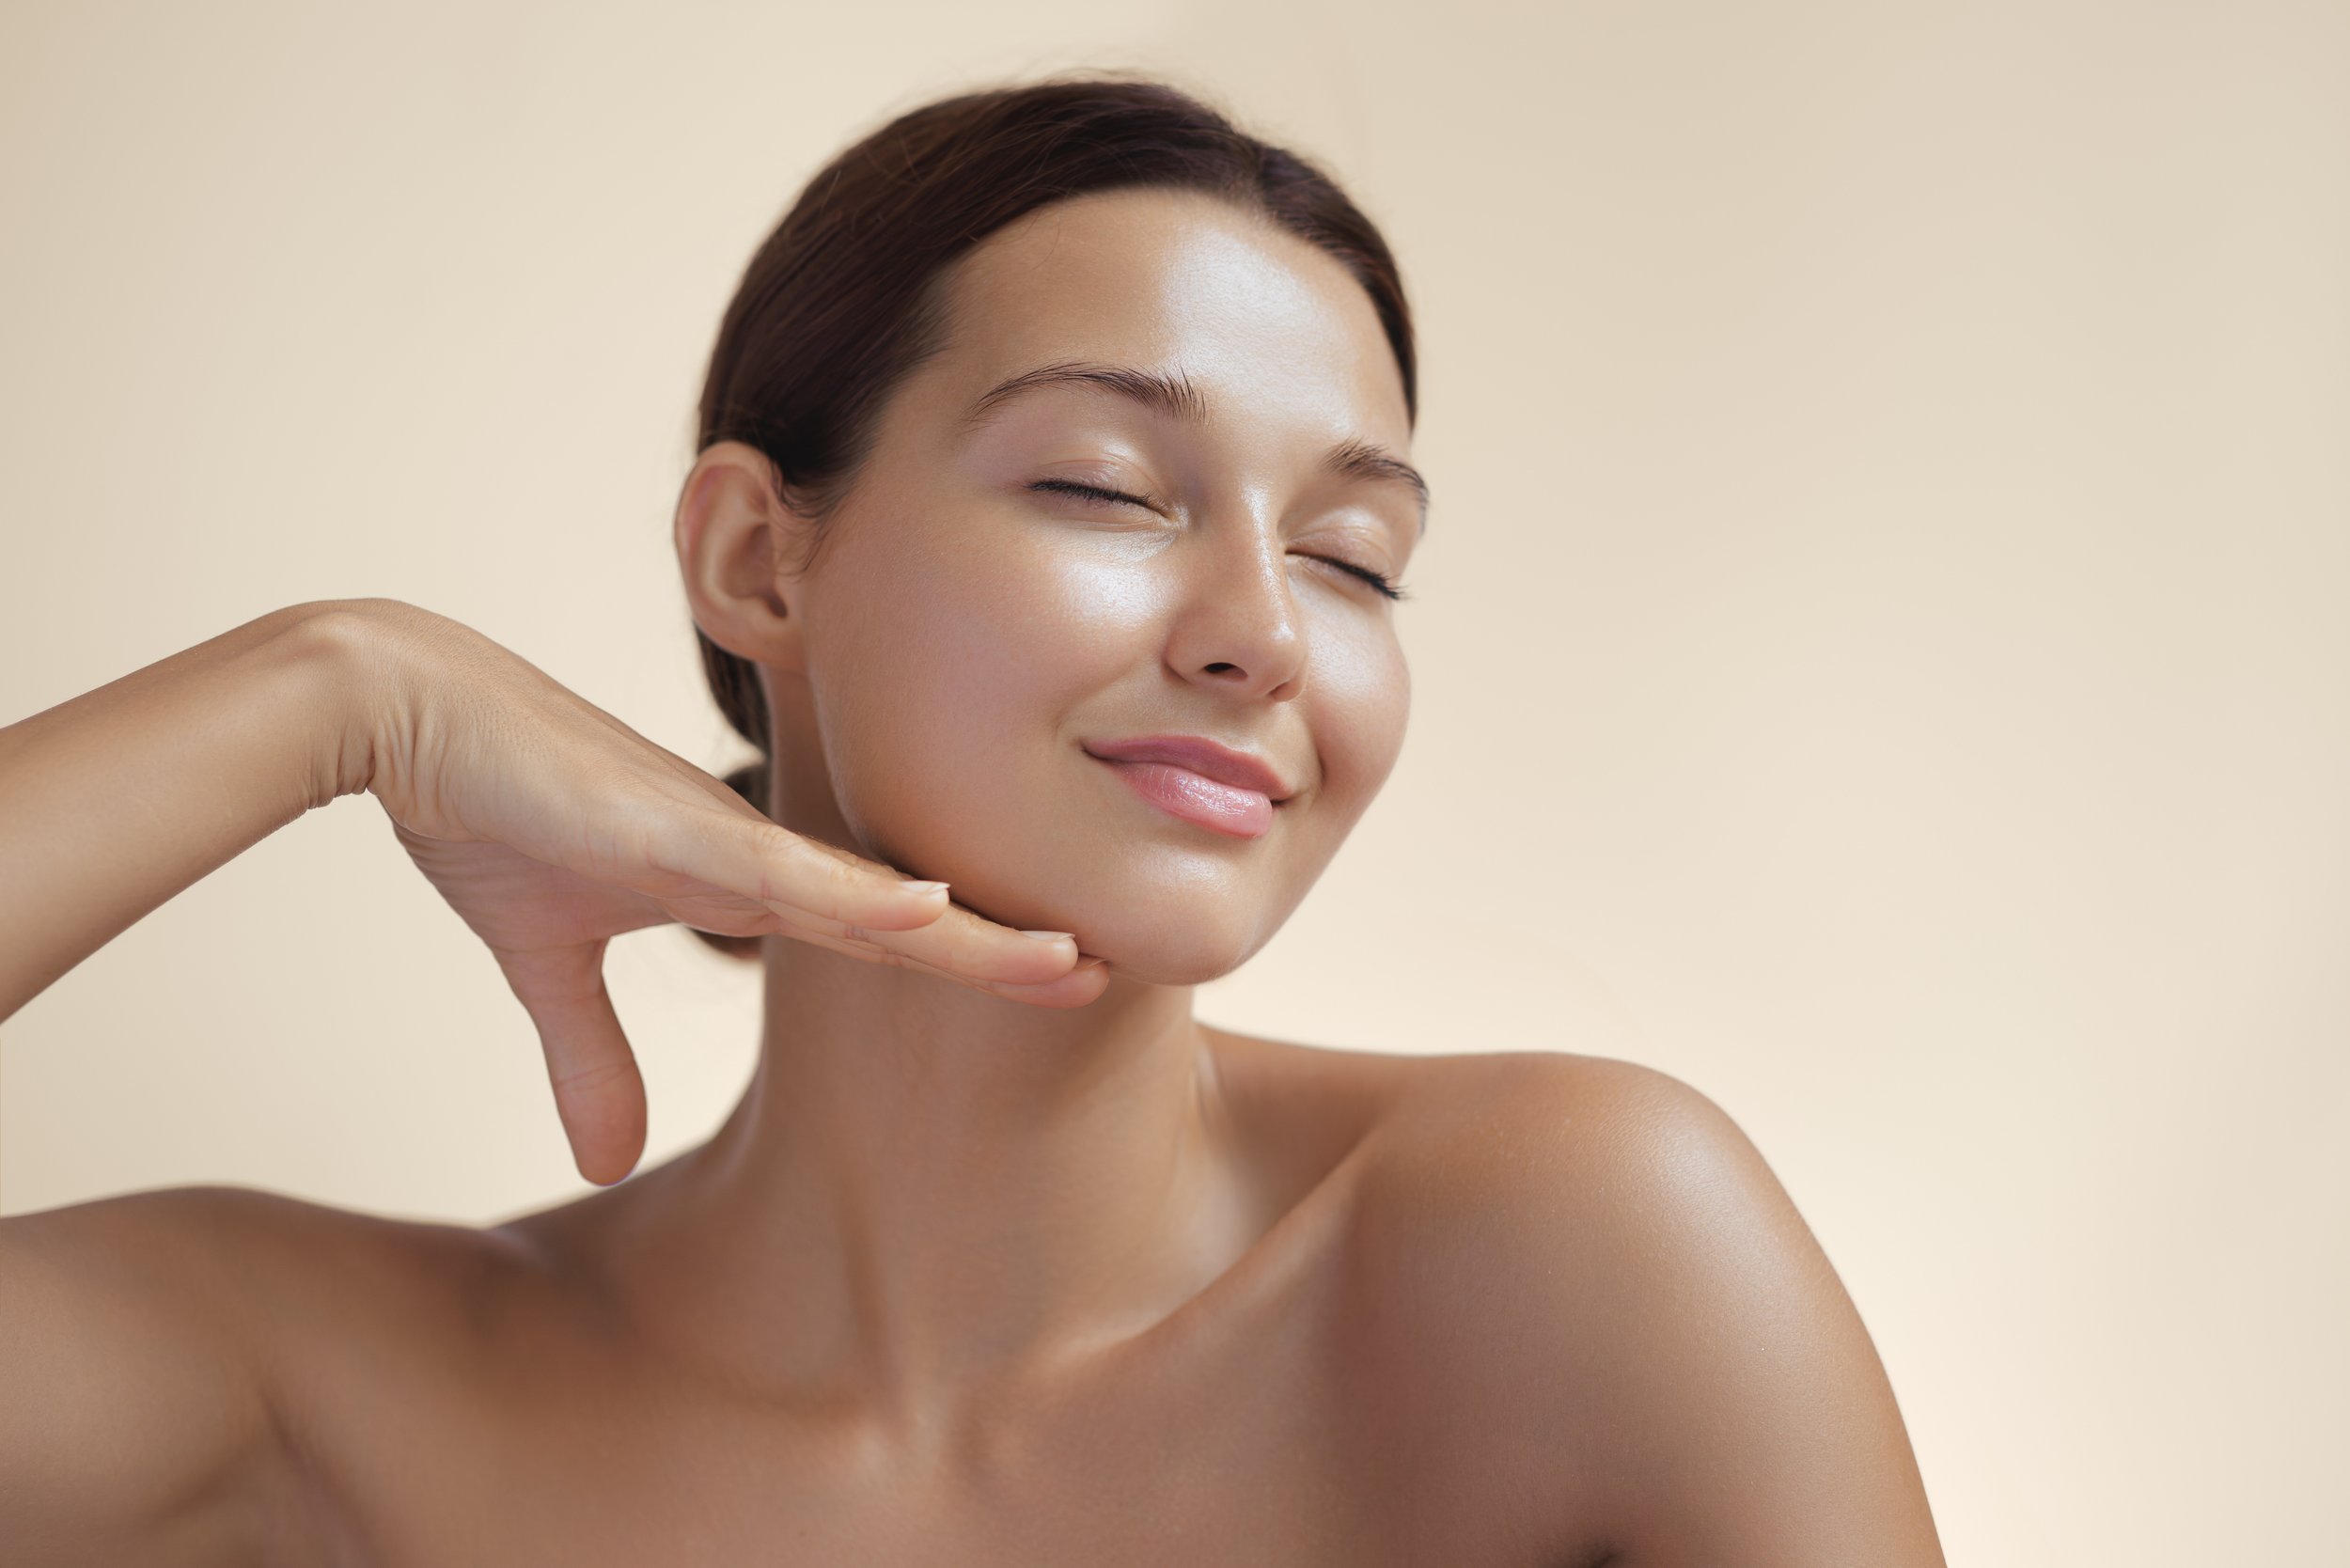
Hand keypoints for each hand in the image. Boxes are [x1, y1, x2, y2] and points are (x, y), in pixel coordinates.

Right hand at [325, 600, 1107, 1183]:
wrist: (408, 712)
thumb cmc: (488, 804)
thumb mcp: (545, 960)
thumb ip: (589, 1052)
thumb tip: (607, 1160)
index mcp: (736, 877)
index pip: (874, 928)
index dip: (959, 955)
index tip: (1043, 977)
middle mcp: (754, 852)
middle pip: (903, 913)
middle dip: (999, 948)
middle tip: (1100, 971)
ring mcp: (723, 835)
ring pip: (873, 895)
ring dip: (968, 933)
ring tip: (1065, 959)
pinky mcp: (672, 824)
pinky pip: (784, 868)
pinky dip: (859, 896)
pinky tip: (935, 909)